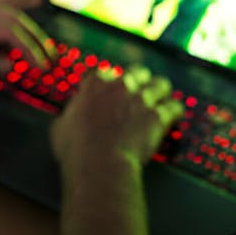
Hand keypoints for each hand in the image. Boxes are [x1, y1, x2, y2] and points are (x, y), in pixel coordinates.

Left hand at [0, 4, 54, 81]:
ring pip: (6, 18)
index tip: (42, 66)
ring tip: (40, 49)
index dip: (29, 50)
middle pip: (13, 20)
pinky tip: (15, 41)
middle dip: (35, 38)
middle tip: (51, 56)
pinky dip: (12, 30)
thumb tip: (10, 65)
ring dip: (25, 32)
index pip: (9, 33)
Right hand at [50, 65, 182, 175]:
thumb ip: (70, 115)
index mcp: (94, 84)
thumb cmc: (76, 149)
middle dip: (139, 80)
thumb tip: (69, 118)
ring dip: (160, 91)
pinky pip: (174, 106)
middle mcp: (120, 85)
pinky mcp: (158, 116)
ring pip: (160, 83)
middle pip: (137, 71)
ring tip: (162, 98)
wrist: (99, 163)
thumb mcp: (61, 127)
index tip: (108, 89)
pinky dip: (174, 111)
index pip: (103, 72)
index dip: (107, 81)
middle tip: (139, 91)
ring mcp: (141, 99)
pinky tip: (175, 115)